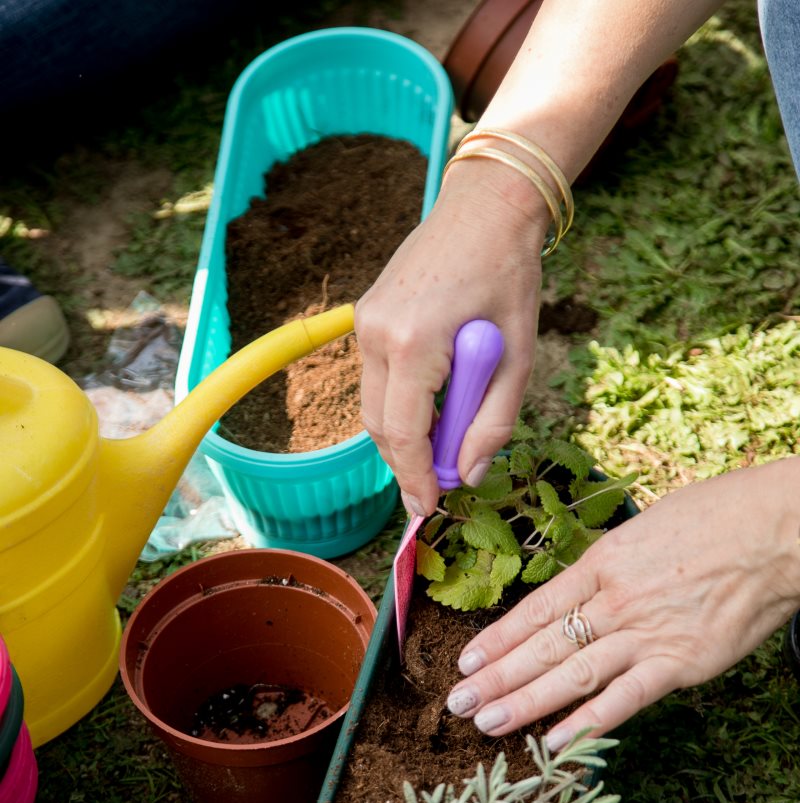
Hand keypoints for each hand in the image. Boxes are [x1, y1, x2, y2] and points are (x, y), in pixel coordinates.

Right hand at [355, 161, 550, 515]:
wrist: (485, 208)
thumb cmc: (510, 277)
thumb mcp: (518, 356)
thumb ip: (494, 422)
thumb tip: (470, 475)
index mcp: (415, 342)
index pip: (404, 433)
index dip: (416, 478)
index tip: (428, 509)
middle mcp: (377, 333)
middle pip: (380, 426)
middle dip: (407, 464)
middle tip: (439, 489)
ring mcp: (365, 323)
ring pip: (374, 406)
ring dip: (405, 435)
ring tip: (443, 448)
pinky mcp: (366, 317)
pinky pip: (377, 380)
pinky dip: (400, 404)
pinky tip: (433, 408)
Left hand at [446, 460, 799, 743]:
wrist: (777, 532)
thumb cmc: (717, 519)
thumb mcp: (647, 529)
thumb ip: (611, 565)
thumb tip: (582, 590)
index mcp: (603, 563)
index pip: (536, 608)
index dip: (498, 638)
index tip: (467, 661)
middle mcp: (614, 600)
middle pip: (542, 645)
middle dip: (496, 677)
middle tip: (458, 703)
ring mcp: (645, 633)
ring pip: (571, 674)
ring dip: (525, 702)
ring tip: (486, 724)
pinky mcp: (679, 663)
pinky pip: (624, 698)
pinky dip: (588, 722)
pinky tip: (555, 742)